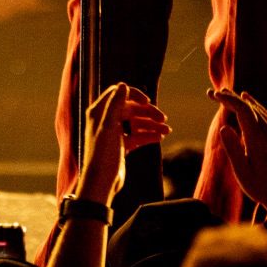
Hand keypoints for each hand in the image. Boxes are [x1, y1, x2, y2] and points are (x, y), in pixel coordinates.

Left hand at [77, 82, 170, 205]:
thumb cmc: (102, 153)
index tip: (148, 102)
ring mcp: (114, 134)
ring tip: (166, 131)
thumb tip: (123, 84)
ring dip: (151, 125)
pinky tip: (159, 138)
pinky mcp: (120, 146)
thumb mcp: (109, 126)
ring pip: (136, 124)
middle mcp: (106, 120)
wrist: (101, 182)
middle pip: (131, 109)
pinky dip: (147, 136)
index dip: (135, 95)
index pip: (119, 94)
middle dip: (148, 113)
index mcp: (99, 112)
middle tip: (164, 119)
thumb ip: (116, 104)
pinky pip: (136, 136)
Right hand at [209, 87, 266, 220]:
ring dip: (243, 100)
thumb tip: (224, 127)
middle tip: (215, 92)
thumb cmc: (263, 188)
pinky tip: (251, 103)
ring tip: (229, 94)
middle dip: (232, 97)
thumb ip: (233, 149)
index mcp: (259, 140)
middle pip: (251, 106)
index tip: (214, 95)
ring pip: (260, 109)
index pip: (243, 110)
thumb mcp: (243, 173)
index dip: (228, 100)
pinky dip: (255, 106)